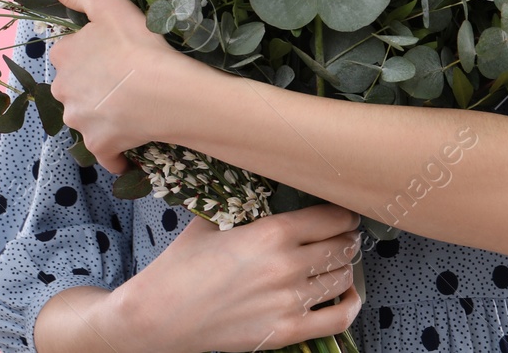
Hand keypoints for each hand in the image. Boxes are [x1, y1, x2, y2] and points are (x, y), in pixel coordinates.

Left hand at [34, 0, 209, 173]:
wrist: (167, 91)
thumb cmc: (139, 43)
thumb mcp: (107, 4)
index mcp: (63, 56)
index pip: (71, 54)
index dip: (93, 52)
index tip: (116, 52)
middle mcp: (63, 91)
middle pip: (76, 87)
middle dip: (93, 85)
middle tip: (127, 78)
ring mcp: (80, 122)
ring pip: (87, 117)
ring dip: (103, 115)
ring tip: (134, 105)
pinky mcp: (101, 146)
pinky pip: (105, 151)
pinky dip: (116, 149)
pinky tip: (133, 141)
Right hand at [99, 203, 364, 352]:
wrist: (156, 317)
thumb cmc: (181, 267)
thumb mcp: (211, 221)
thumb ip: (244, 202)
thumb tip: (262, 176)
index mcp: (271, 233)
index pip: (332, 217)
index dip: (342, 213)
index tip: (341, 212)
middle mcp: (286, 266)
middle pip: (343, 246)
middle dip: (346, 238)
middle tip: (341, 234)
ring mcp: (288, 302)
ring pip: (342, 278)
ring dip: (345, 266)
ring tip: (337, 260)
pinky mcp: (285, 332)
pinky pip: (338, 319)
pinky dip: (351, 304)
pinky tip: (347, 293)